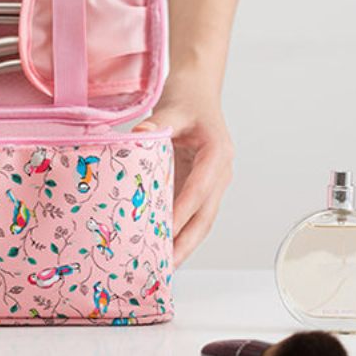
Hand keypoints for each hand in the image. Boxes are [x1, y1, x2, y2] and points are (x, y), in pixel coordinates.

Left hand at [133, 85, 233, 267]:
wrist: (197, 88)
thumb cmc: (187, 97)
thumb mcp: (172, 106)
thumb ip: (156, 124)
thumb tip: (136, 137)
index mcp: (217, 154)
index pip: (199, 189)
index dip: (182, 212)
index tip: (165, 231)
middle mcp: (219, 172)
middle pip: (205, 215)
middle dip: (186, 242)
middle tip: (166, 266)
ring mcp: (211, 181)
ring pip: (200, 219)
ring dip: (183, 242)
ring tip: (162, 267)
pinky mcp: (199, 184)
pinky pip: (190, 211)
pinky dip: (177, 229)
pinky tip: (160, 245)